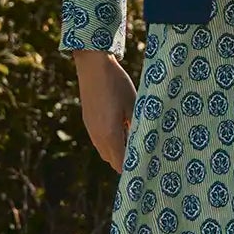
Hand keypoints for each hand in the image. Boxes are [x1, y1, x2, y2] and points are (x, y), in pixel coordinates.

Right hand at [72, 50, 135, 171]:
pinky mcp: (88, 122)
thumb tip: (144, 142)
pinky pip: (99, 141)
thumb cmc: (117, 84)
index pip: (121, 164)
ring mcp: (91, 130)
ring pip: (104, 152)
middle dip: (125, 161)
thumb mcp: (134, 105)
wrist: (93, 67)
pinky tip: (120, 128)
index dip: (133, 167)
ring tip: (132, 139)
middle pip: (112, 161)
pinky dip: (109, 143)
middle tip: (141, 152)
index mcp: (110, 134)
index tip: (146, 165)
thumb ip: (138, 126)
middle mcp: (98, 137)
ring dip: (117, 152)